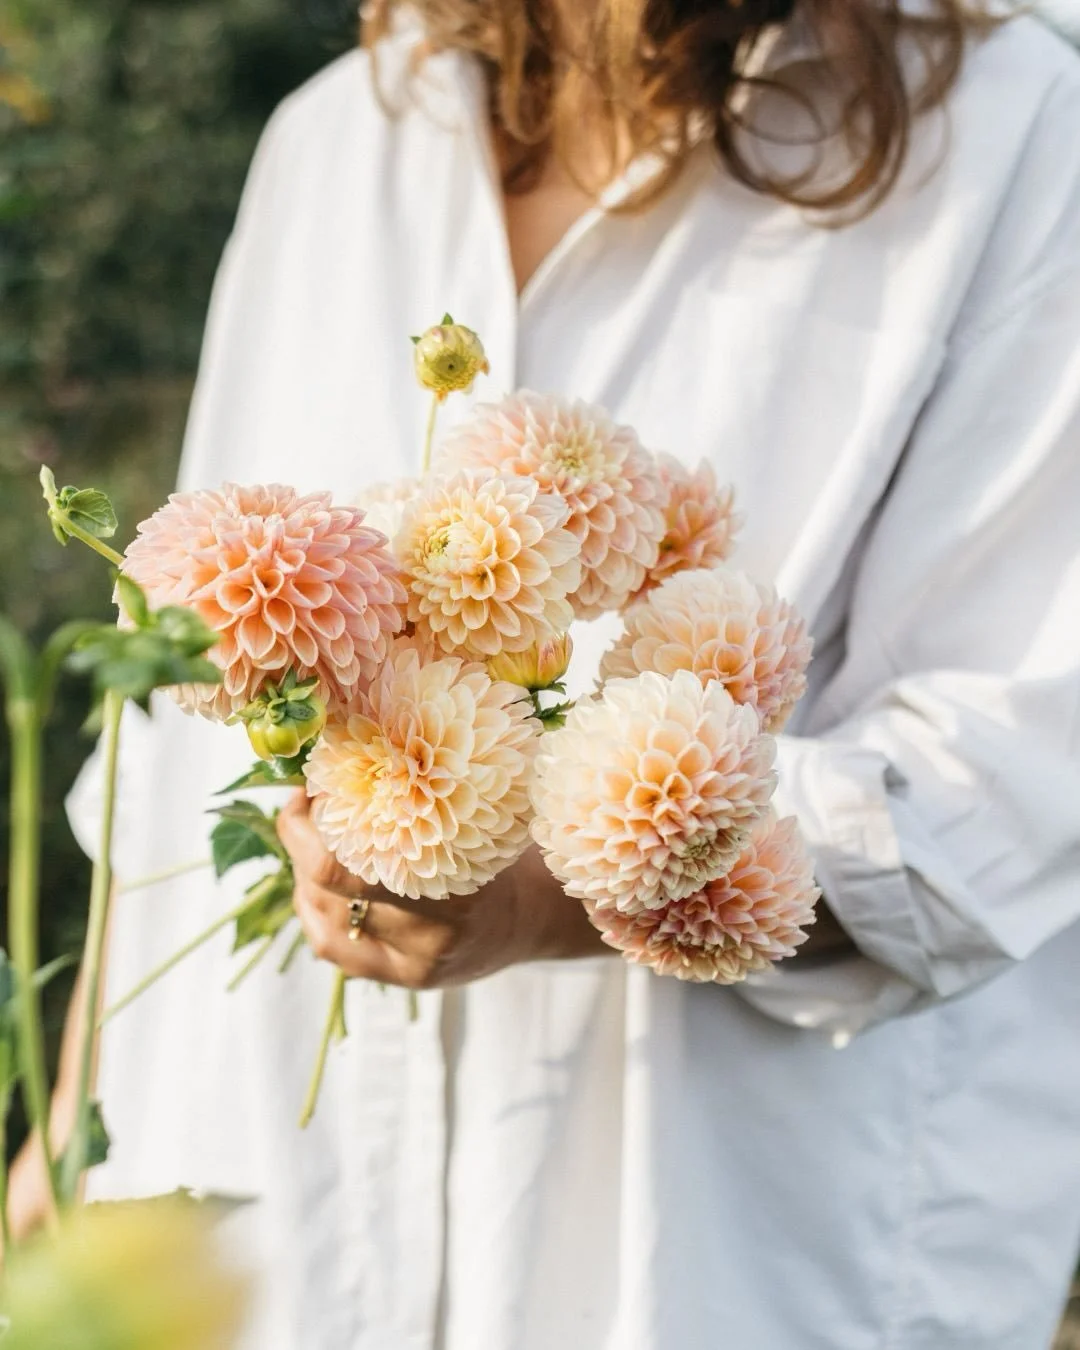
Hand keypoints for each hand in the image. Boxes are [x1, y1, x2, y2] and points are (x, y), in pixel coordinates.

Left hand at [276, 793, 610, 989]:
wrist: (531, 918)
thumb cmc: (498, 849)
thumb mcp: (476, 816)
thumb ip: (426, 796)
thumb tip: (356, 746)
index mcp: (456, 885)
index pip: (355, 859)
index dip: (317, 818)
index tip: (317, 782)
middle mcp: (432, 931)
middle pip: (331, 885)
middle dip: (302, 839)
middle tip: (304, 806)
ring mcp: (411, 959)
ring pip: (325, 916)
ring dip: (303, 873)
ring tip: (309, 840)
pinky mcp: (398, 977)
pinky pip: (331, 946)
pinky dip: (312, 909)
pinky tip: (314, 886)